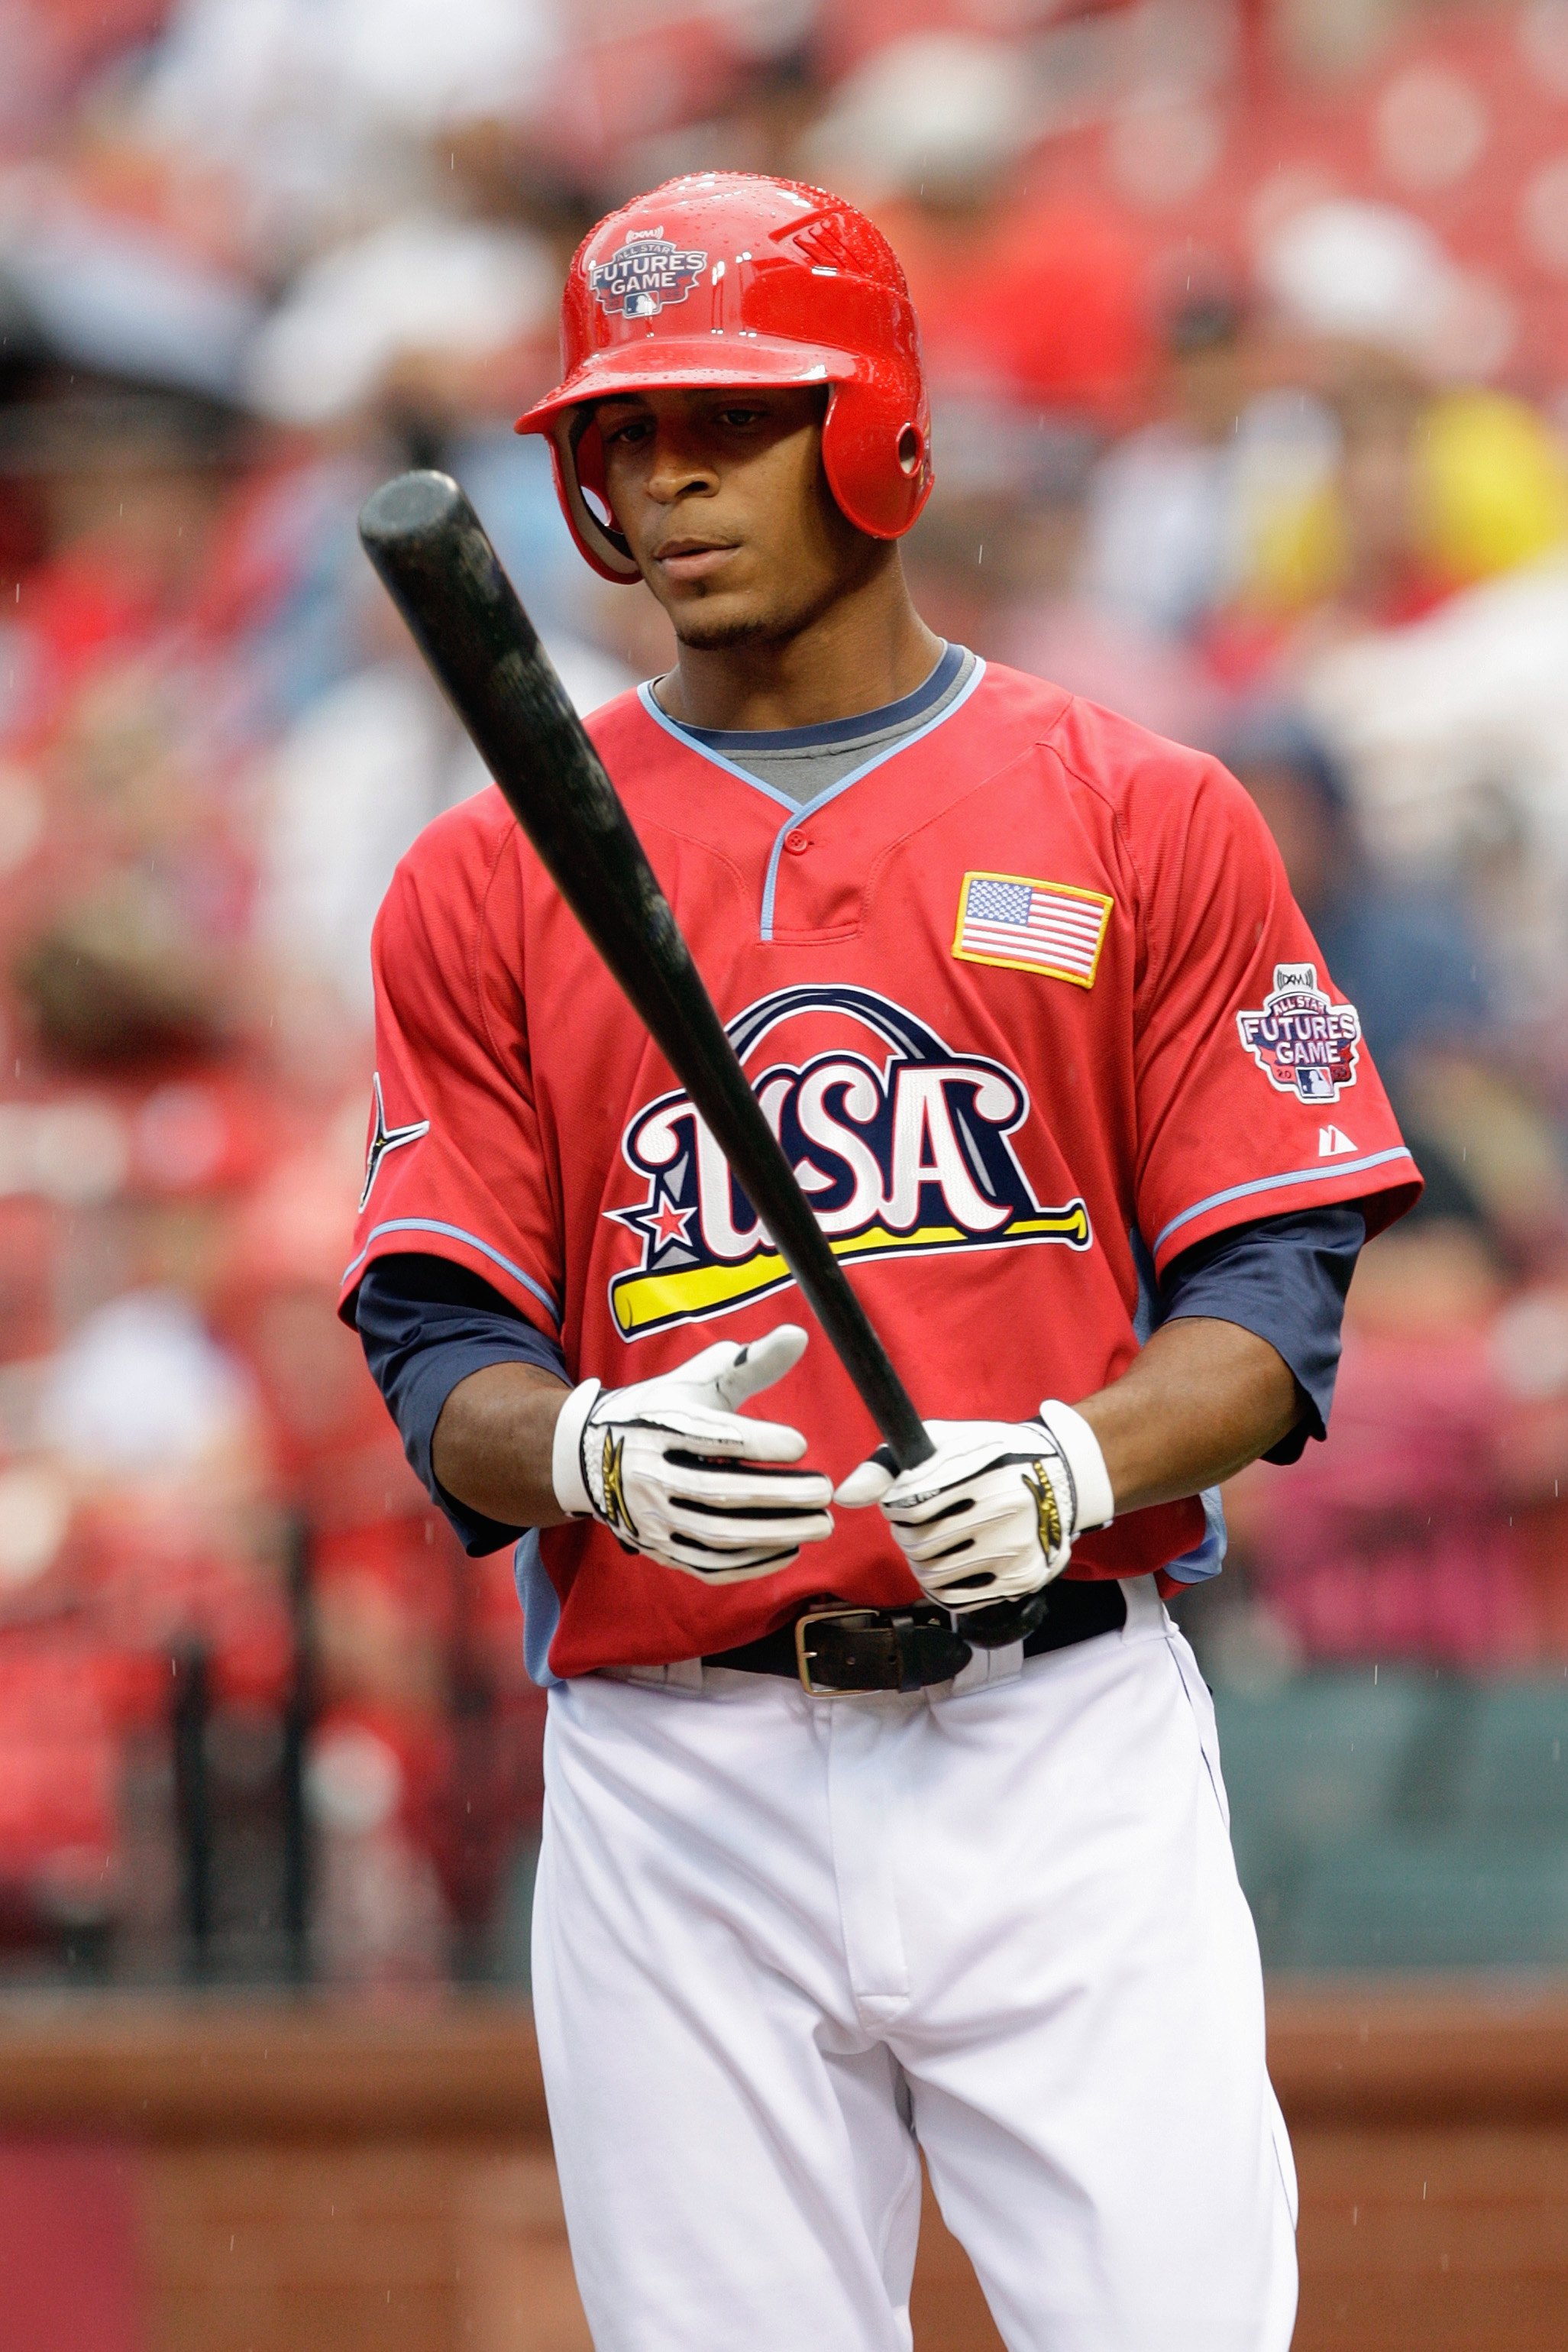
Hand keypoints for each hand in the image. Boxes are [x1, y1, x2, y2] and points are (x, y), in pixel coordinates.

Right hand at [551, 1324, 832, 1580]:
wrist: (592, 1457)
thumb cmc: (661, 1410)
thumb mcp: (696, 1379)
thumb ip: (749, 1361)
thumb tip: (799, 1335)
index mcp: (656, 1424)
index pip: (708, 1435)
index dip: (755, 1441)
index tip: (801, 1444)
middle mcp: (648, 1473)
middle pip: (716, 1491)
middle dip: (776, 1495)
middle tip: (824, 1491)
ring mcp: (651, 1518)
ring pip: (716, 1535)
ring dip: (773, 1533)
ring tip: (820, 1524)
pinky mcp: (658, 1550)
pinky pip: (708, 1565)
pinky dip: (752, 1562)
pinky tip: (789, 1549)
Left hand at [834, 1401, 1113, 1612]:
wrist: (1059, 1477)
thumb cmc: (989, 1456)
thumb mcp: (944, 1442)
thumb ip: (889, 1465)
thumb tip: (844, 1497)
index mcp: (982, 1470)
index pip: (907, 1505)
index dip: (895, 1505)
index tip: (905, 1498)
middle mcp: (1004, 1510)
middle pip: (918, 1543)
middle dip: (905, 1534)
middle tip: (918, 1522)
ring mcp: (1016, 1548)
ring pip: (933, 1574)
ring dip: (920, 1561)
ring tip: (934, 1542)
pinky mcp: (1022, 1578)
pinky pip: (957, 1597)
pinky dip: (940, 1585)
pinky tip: (948, 1565)